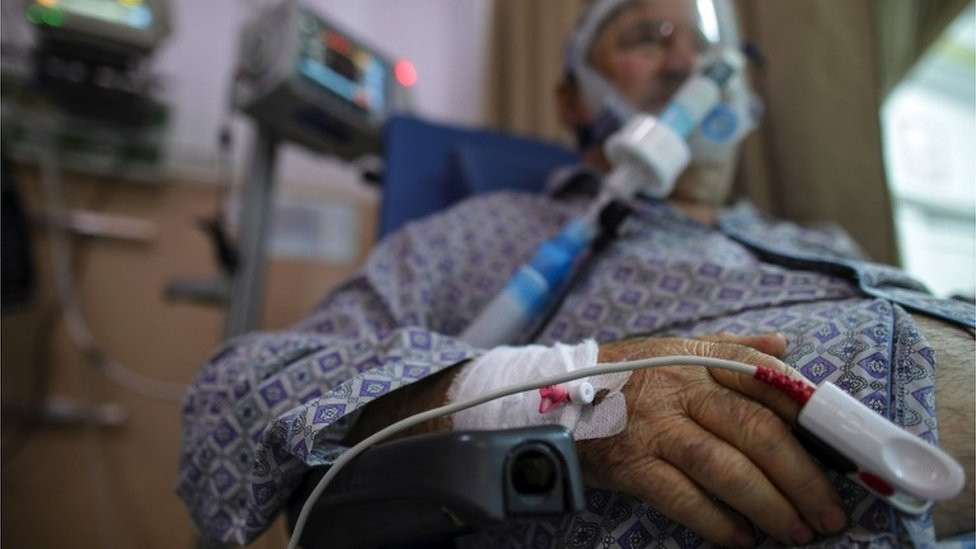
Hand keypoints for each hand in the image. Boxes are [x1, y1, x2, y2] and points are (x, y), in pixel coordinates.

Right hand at [579, 333, 846, 546]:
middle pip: (756, 430)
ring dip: (769, 504)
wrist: (554, 395)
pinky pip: (681, 496)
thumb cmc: (627, 375)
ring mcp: (655, 426)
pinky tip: (741, 538)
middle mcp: (681, 388)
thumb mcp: (676, 349)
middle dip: (802, 476)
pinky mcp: (631, 462)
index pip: (767, 379)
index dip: (811, 415)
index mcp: (699, 358)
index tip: (844, 449)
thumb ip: (732, 348)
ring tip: (796, 531)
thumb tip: (784, 347)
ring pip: (725, 467)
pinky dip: (716, 521)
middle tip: (829, 513)